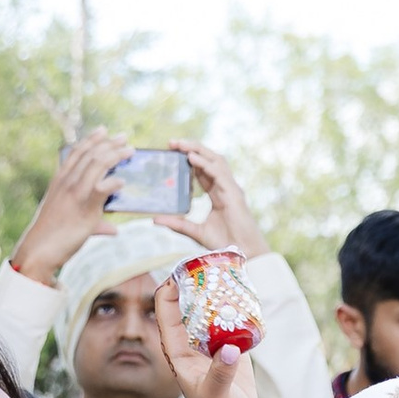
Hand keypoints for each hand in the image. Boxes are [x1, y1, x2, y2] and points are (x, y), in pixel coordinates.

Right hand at [11, 131, 135, 286]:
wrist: (40, 249)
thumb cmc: (54, 236)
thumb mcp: (70, 220)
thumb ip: (95, 221)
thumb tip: (113, 229)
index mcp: (60, 180)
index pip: (76, 152)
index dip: (91, 140)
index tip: (103, 130)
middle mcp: (67, 182)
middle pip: (91, 154)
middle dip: (109, 143)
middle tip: (124, 137)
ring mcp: (75, 192)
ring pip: (97, 165)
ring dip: (115, 155)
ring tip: (129, 151)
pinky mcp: (84, 206)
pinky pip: (102, 188)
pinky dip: (114, 183)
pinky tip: (123, 182)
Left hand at [144, 258, 260, 397]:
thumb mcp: (215, 395)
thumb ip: (220, 373)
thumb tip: (229, 349)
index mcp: (178, 348)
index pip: (165, 310)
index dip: (170, 287)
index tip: (185, 269)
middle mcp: (192, 341)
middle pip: (189, 303)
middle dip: (198, 281)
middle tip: (212, 261)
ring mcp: (212, 343)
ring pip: (211, 309)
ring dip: (219, 290)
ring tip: (231, 268)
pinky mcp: (231, 347)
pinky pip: (232, 320)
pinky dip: (238, 305)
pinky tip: (248, 290)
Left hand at [181, 139, 263, 260]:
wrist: (242, 254)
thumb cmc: (224, 244)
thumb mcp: (195, 231)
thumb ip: (177, 224)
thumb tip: (155, 219)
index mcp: (217, 193)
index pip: (202, 169)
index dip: (189, 158)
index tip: (172, 152)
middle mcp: (224, 187)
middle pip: (209, 159)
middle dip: (192, 148)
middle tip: (172, 143)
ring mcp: (230, 188)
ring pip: (215, 160)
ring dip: (198, 150)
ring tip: (181, 145)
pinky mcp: (233, 193)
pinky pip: (218, 173)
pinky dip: (205, 164)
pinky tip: (191, 158)